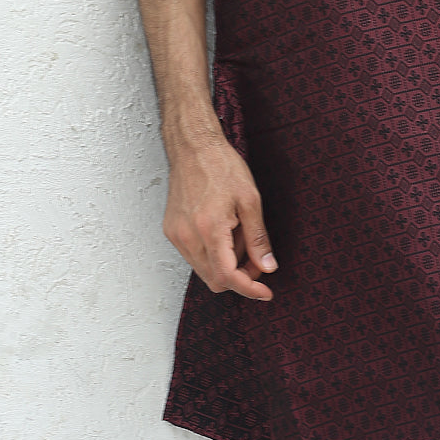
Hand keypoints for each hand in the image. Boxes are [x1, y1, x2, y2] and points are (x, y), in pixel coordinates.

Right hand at [163, 133, 277, 299]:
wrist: (194, 147)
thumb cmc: (222, 166)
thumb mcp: (250, 200)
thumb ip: (258, 238)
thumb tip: (267, 268)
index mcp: (209, 229)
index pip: (228, 276)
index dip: (250, 289)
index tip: (266, 292)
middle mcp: (188, 237)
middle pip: (214, 280)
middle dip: (240, 277)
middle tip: (257, 258)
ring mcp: (176, 235)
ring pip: (204, 271)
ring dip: (226, 265)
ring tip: (238, 234)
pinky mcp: (172, 231)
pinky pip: (194, 257)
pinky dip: (212, 254)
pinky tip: (224, 230)